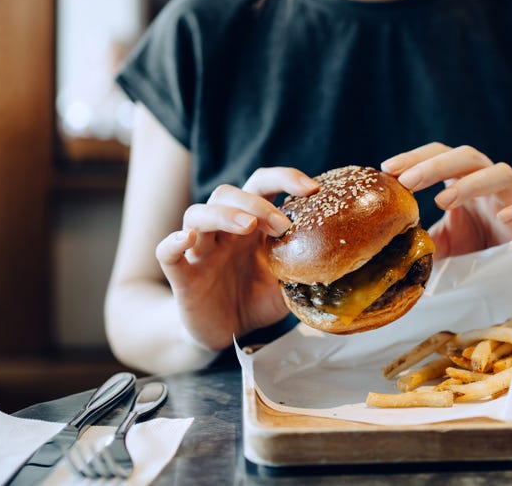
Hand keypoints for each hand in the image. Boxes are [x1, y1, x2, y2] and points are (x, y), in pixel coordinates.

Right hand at [153, 167, 317, 351]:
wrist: (224, 333)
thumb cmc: (255, 300)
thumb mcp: (288, 284)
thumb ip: (306, 270)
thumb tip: (344, 267)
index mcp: (251, 226)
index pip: (261, 185)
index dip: (284, 178)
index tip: (311, 188)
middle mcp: (223, 231)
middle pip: (228, 193)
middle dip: (258, 204)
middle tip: (284, 226)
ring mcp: (200, 250)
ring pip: (197, 214)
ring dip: (224, 214)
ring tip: (247, 226)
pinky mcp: (181, 275)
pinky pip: (166, 252)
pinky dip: (173, 242)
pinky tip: (186, 240)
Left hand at [382, 143, 511, 257]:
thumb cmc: (475, 249)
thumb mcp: (441, 243)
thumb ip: (420, 238)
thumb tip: (387, 247)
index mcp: (464, 180)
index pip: (440, 154)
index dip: (415, 157)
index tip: (387, 169)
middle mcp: (489, 181)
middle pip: (467, 156)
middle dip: (435, 165)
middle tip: (407, 181)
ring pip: (501, 173)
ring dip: (470, 183)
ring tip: (442, 201)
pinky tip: (504, 216)